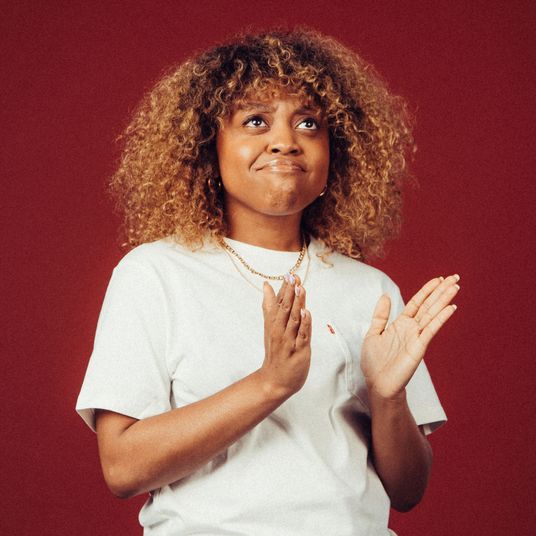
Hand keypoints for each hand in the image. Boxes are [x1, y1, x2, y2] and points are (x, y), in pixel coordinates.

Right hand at [258, 274, 311, 398]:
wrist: (275, 380)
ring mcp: (289, 341)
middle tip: (294, 277)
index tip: (288, 274)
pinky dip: (304, 324)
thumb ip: (269, 305)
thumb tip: (266, 285)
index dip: (284, 288)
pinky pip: (302, 335)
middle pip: (285, 308)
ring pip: (293, 319)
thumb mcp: (269, 326)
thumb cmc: (275, 350)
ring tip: (300, 289)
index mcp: (273, 323)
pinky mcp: (299, 350)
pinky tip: (307, 313)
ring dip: (297, 304)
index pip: (279, 302)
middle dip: (290, 292)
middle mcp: (279, 330)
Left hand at [360, 275, 459, 399]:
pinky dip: (441, 318)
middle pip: (429, 305)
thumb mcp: (373, 333)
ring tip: (456, 287)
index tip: (438, 279)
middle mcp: (411, 328)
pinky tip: (451, 308)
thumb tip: (385, 295)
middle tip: (454, 277)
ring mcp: (416, 337)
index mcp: (400, 324)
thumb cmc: (374, 363)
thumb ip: (380, 315)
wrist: (377, 384)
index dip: (427, 290)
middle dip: (441, 291)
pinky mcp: (419, 347)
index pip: (417, 303)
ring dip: (444, 300)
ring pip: (433, 313)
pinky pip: (431, 329)